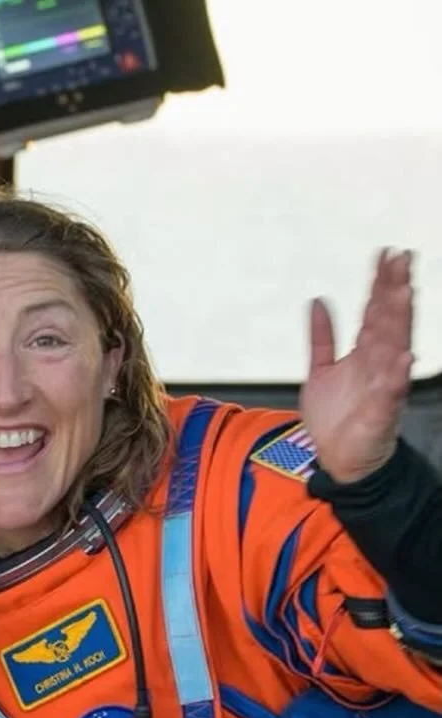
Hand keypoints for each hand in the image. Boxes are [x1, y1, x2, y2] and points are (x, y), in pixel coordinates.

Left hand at [300, 248, 413, 483]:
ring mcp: (382, 385)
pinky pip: (391, 392)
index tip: (386, 253)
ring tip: (405, 293)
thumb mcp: (319, 371)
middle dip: (395, 290)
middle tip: (401, 259)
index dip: (380, 282)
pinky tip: (404, 358)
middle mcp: (378, 363)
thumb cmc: (336, 418)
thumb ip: (321, 338)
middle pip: (389, 320)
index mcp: (365, 352)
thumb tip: (316, 301)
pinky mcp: (380, 412)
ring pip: (395, 348)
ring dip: (400, 321)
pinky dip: (397, 376)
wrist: (339, 459)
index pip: (375, 310)